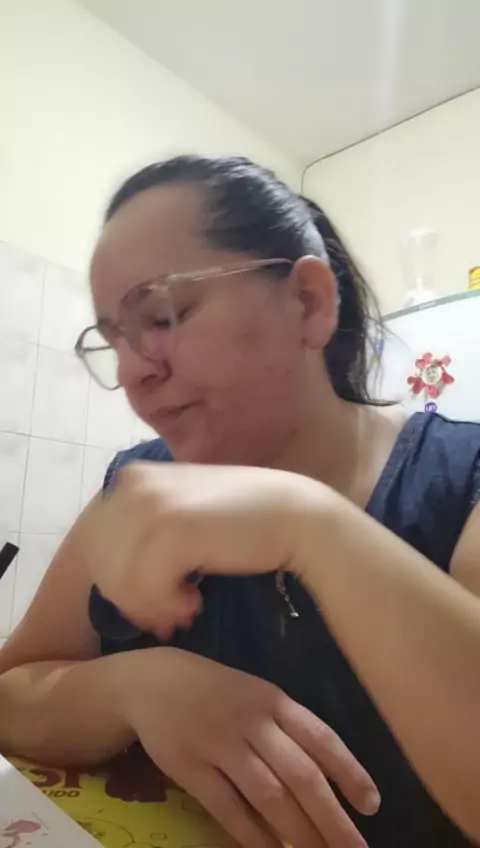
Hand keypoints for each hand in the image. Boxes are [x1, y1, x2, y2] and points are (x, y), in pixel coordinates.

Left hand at [89, 462, 323, 635]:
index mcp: (132, 477)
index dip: (120, 579)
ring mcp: (152, 504)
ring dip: (152, 607)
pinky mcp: (174, 529)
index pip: (97, 544)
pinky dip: (168, 607)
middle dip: (134, 598)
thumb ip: (143, 530)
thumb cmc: (240, 520)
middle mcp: (135, 484)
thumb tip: (108, 581)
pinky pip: (145, 589)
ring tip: (187, 608)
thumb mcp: (181, 511)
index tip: (154, 597)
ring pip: (120, 581)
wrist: (296, 515)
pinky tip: (196, 602)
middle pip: (103, 565)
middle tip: (173, 610)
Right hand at [121, 647, 378, 847]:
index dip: (350, 772)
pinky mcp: (190, 767)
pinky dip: (253, 836)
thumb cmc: (218, 693)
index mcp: (275, 701)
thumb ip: (289, 732)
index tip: (372, 806)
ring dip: (299, 833)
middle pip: (301, 775)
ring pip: (269, 796)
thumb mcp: (257, 696)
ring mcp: (220, 743)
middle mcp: (253, 721)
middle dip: (332, 819)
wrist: (154, 681)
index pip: (322, 738)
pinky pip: (228, 808)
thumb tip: (330, 781)